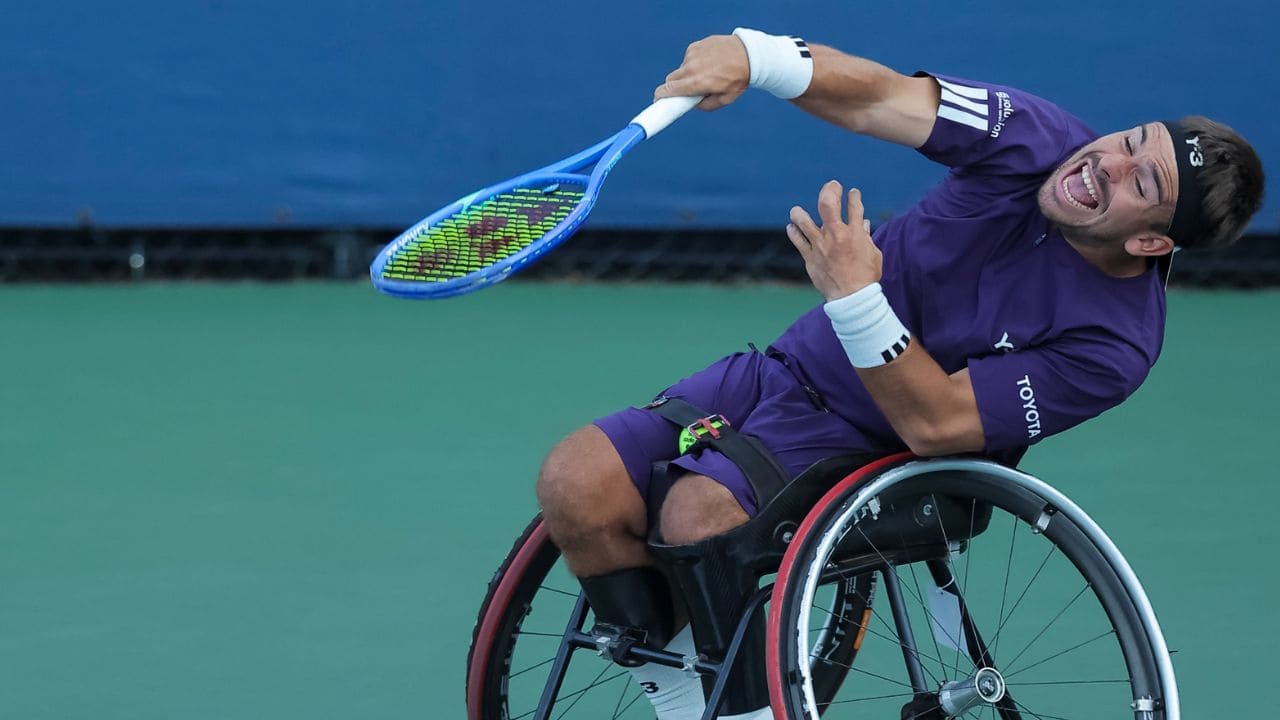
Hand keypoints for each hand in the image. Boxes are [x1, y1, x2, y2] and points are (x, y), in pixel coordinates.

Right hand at [653, 35, 748, 110]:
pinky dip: (694, 63)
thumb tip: (692, 104)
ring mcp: (692, 55)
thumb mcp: (725, 99)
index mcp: (697, 83)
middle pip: (670, 80)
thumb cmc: (738, 79)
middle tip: (685, 91)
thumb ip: (706, 106)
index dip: (660, 97)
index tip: (658, 101)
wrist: (749, 54)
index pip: (668, 90)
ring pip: (681, 69)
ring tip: (706, 74)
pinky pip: (688, 58)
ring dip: (687, 74)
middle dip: (674, 87)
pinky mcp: (695, 46)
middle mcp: (691, 68)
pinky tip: (709, 63)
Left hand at [786, 181, 882, 300]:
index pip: (854, 206)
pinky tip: (791, 228)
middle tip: (831, 186)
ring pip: (804, 222)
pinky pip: (798, 241)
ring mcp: (821, 246)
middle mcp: (836, 236)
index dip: (854, 196)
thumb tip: (863, 223)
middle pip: (828, 204)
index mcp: (855, 234)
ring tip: (796, 211)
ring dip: (798, 214)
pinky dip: (793, 232)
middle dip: (829, 190)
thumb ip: (866, 236)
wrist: (852, 298)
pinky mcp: (810, 257)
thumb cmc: (866, 277)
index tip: (852, 193)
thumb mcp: (873, 254)